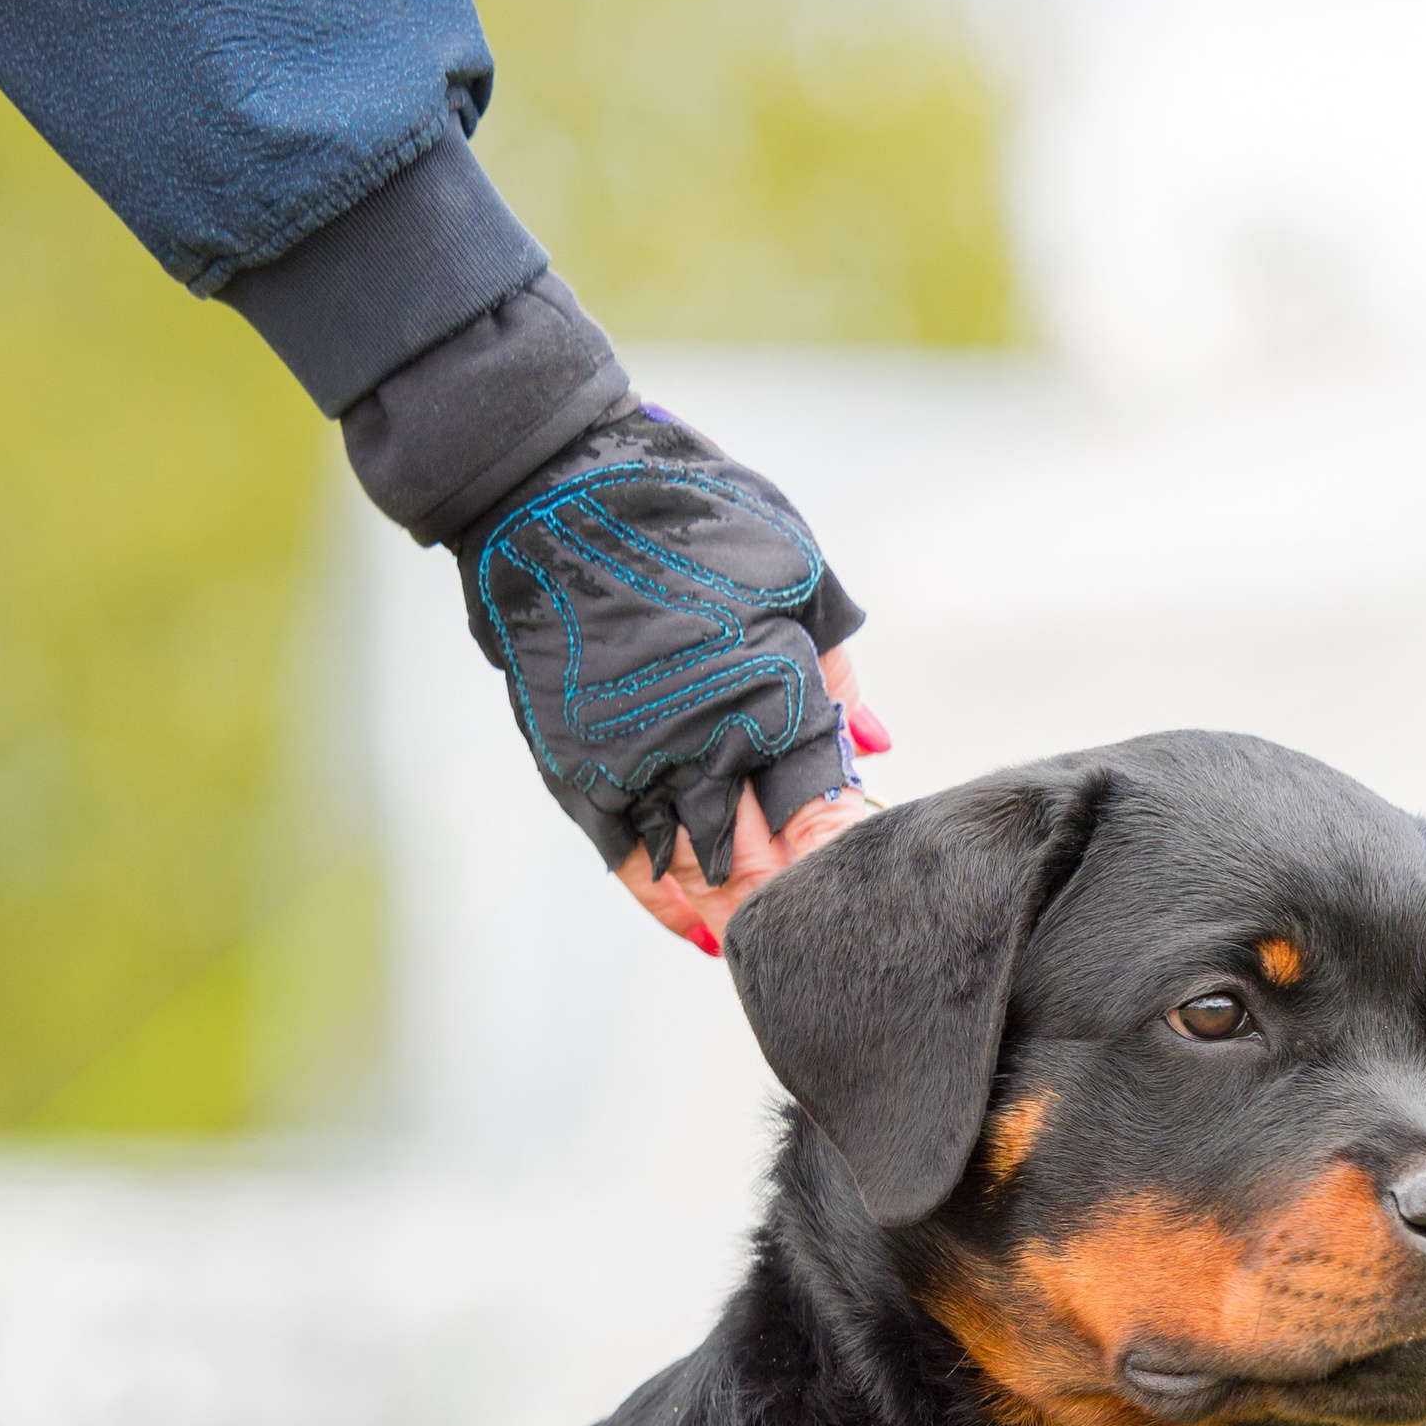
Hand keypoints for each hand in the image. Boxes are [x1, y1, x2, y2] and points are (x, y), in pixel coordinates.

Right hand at [456, 401, 867, 895]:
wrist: (551, 491)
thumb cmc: (689, 515)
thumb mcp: (791, 573)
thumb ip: (836, 672)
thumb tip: (875, 748)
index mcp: (768, 694)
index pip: (821, 814)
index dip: (841, 855)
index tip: (857, 869)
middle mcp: (703, 745)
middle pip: (763, 862)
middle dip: (793, 894)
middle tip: (819, 918)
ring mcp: (636, 766)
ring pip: (698, 876)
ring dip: (735, 910)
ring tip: (764, 933)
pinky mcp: (580, 772)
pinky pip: (632, 866)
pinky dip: (667, 903)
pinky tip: (699, 928)